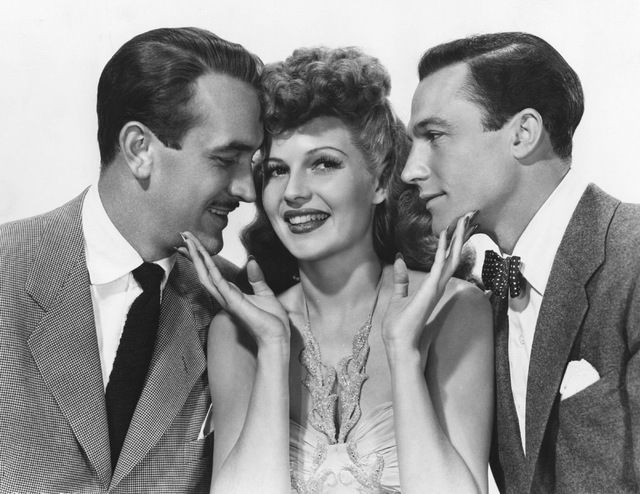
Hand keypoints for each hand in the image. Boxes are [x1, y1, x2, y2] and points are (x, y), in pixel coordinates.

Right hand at [179, 231, 289, 344]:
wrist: (276, 337)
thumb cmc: (272, 321)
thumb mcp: (265, 293)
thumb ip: (257, 278)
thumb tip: (252, 261)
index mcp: (231, 293)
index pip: (211, 272)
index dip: (201, 257)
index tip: (193, 242)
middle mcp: (225, 296)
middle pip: (203, 271)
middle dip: (193, 253)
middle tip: (184, 235)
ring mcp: (228, 300)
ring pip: (207, 275)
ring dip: (198, 258)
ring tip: (189, 241)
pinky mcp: (235, 303)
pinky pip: (220, 284)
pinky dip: (212, 271)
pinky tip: (205, 258)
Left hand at [382, 212, 476, 352]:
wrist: (399, 343)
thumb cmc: (399, 325)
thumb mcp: (398, 296)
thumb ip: (401, 279)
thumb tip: (399, 260)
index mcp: (431, 287)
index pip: (444, 262)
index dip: (450, 245)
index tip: (454, 228)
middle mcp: (437, 286)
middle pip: (453, 258)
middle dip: (459, 238)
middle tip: (466, 219)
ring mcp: (436, 288)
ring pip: (451, 259)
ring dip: (456, 240)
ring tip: (462, 222)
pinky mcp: (430, 290)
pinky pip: (439, 266)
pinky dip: (442, 251)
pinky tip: (445, 237)